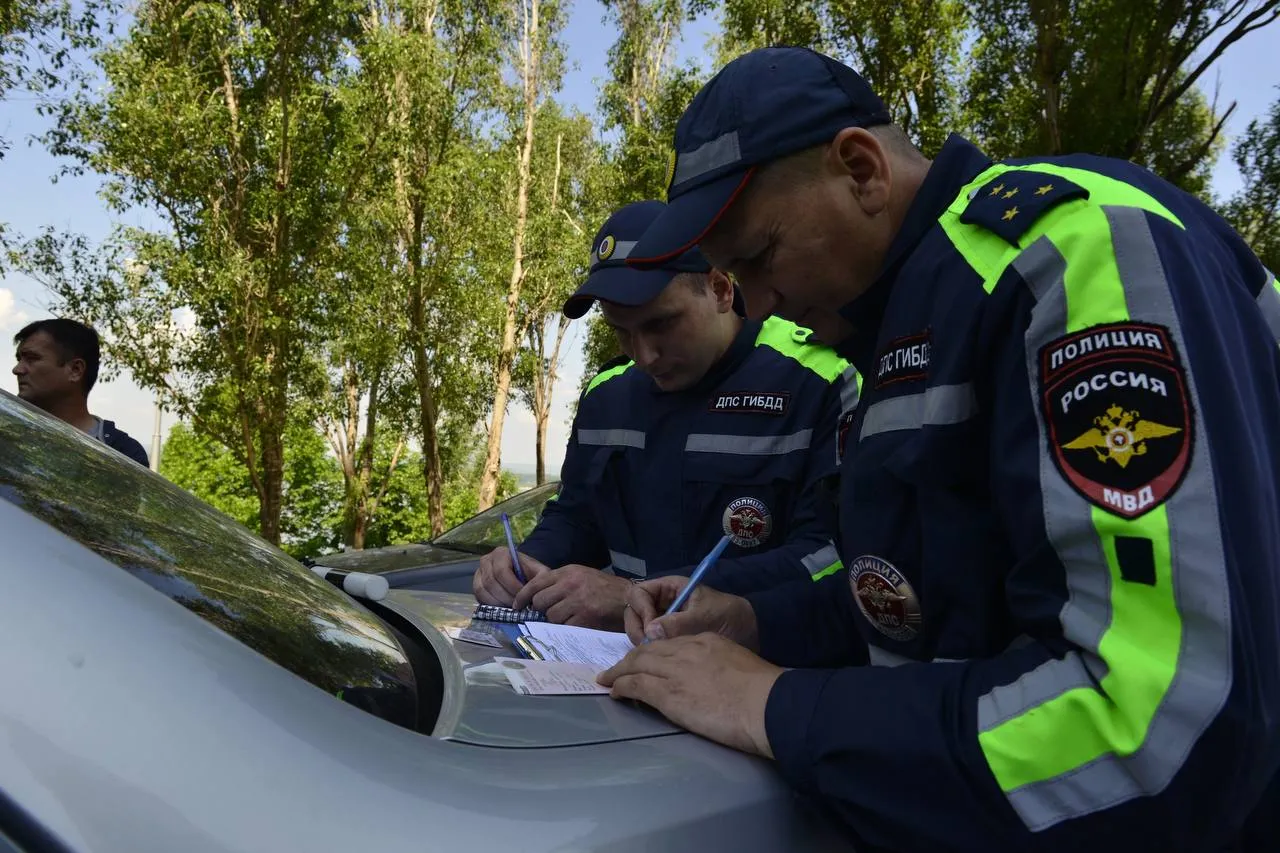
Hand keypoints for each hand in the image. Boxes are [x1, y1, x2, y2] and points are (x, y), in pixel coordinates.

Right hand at [473, 546, 549, 605]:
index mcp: (501, 553)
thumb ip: (540, 579)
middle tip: (518, 606)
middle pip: (491, 582)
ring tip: (512, 608)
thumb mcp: (540, 572)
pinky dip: (491, 605)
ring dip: (498, 603)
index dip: (512, 587)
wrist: (523, 575)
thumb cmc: (531, 573)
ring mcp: (479, 573)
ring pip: (482, 591)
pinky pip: (478, 597)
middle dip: (506, 597)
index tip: (524, 598)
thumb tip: (531, 594)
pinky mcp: (476, 585)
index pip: (502, 571)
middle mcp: (486, 560)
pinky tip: (504, 608)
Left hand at [510, 564, 631, 628]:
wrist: (629, 599)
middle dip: (541, 609)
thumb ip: (560, 582)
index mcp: (568, 572)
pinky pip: (565, 626)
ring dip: (555, 620)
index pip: (535, 583)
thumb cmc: (604, 588)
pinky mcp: (585, 618)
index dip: (522, 596)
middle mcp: (570, 584)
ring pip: (550, 616)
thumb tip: (534, 596)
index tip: (517, 605)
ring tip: (568, 617)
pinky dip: (568, 627)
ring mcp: (578, 602)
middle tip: (549, 612)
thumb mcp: (581, 576)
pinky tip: (578, 623)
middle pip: (539, 601)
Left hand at [598, 633, 781, 757]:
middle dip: (630, 659)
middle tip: (617, 669)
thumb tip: (712, 681)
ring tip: (608, 680)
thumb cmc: (762, 692)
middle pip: (648, 650)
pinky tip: (614, 691)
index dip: (654, 652)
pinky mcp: (667, 694)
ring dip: (619, 672)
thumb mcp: (738, 665)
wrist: (765, 704)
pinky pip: (635, 685)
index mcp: (705, 641)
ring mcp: (675, 671)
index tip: (646, 660)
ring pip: (636, 665)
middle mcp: (686, 650)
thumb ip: (719, 667)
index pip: (671, 643)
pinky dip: (621, 686)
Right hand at [622, 576, 758, 649]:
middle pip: (634, 613)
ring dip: (643, 643)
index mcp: (670, 589)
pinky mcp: (669, 640)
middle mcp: (663, 604)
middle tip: (649, 647)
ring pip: (640, 630)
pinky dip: (652, 653)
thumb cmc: (729, 616)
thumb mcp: (705, 616)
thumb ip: (679, 623)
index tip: (651, 627)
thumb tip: (650, 632)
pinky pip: (651, 644)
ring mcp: (665, 622)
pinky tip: (662, 662)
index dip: (641, 609)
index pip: (639, 593)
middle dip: (638, 629)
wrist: (751, 633)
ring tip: (657, 657)